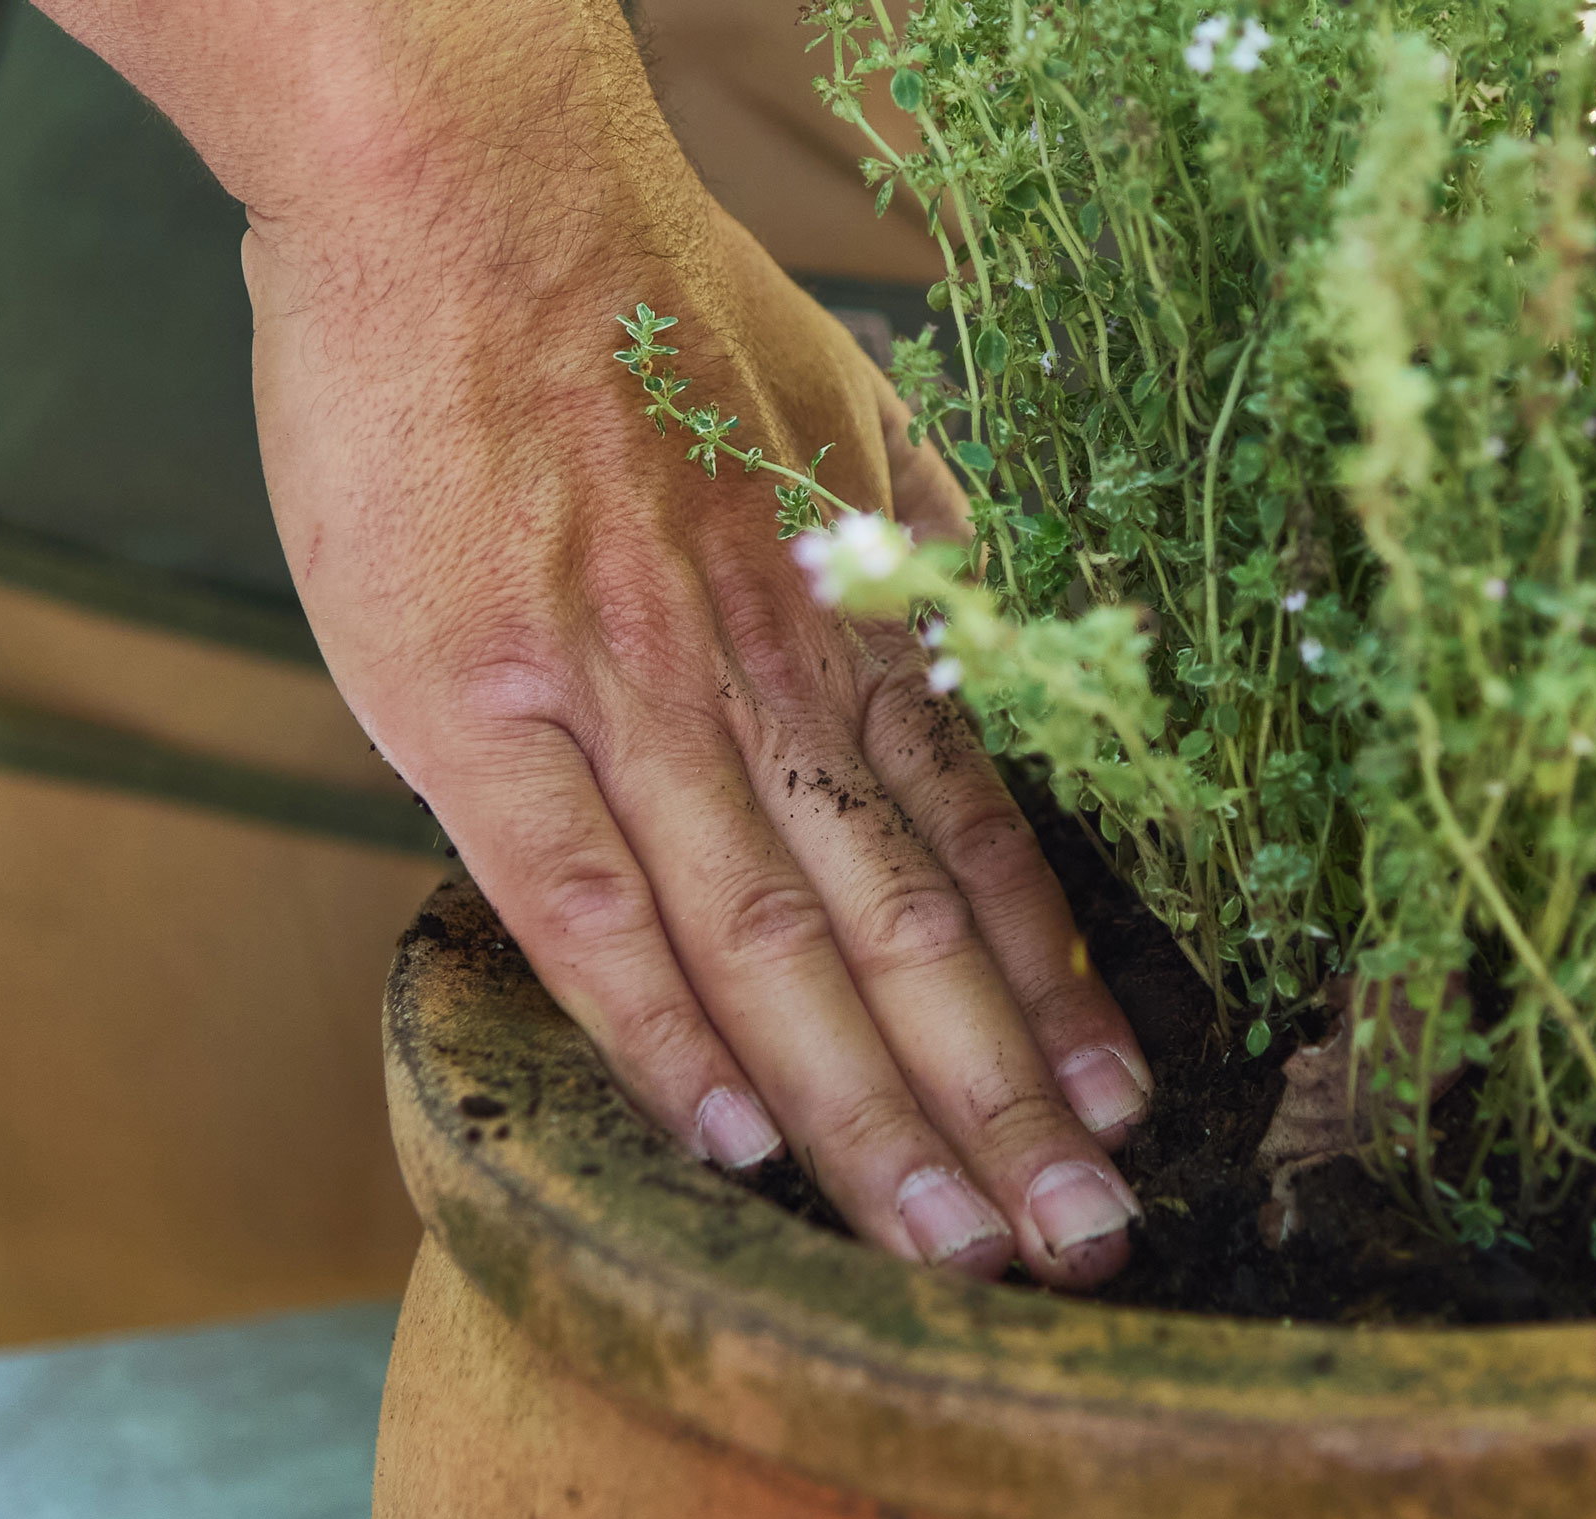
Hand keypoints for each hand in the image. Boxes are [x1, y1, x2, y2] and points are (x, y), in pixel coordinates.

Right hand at [229, 17, 1148, 1286]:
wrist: (467, 191)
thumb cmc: (653, 307)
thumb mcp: (846, 424)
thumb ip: (916, 568)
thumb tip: (999, 659)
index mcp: (858, 628)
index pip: (989, 848)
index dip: (1060, 990)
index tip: (1127, 1109)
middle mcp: (772, 688)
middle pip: (911, 935)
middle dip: (1004, 1107)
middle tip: (1083, 1246)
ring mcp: (630, 706)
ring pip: (776, 951)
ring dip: (872, 1115)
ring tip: (951, 1251)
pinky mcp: (480, 712)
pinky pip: (583, 905)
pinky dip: (660, 1034)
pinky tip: (728, 1149)